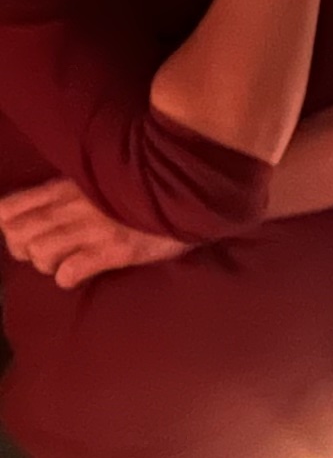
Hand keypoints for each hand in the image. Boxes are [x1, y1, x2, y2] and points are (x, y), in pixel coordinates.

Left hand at [0, 178, 191, 287]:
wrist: (189, 190)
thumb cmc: (142, 186)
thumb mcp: (98, 179)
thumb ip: (70, 191)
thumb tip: (42, 209)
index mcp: (64, 186)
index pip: (7, 209)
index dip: (8, 227)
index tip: (25, 232)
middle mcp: (72, 206)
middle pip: (18, 236)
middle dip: (25, 250)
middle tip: (46, 253)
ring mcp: (93, 228)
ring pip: (40, 254)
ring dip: (47, 264)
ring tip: (64, 263)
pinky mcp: (115, 250)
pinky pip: (70, 271)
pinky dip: (67, 278)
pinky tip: (77, 275)